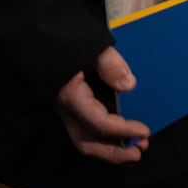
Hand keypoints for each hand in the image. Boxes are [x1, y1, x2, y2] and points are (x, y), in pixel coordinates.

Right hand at [54, 47, 149, 163]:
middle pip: (87, 142)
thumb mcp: (90, 44)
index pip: (98, 123)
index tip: (145, 131)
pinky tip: (123, 128)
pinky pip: (87, 126)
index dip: (123, 131)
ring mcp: (67, 107)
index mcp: (70, 95)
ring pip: (85, 138)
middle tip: (139, 151)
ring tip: (136, 145)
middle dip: (114, 152)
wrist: (42, 35)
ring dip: (110, 147)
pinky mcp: (71, 103)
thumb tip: (129, 85)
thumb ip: (109, 63)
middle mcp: (66, 108)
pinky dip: (106, 134)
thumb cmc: (65, 37)